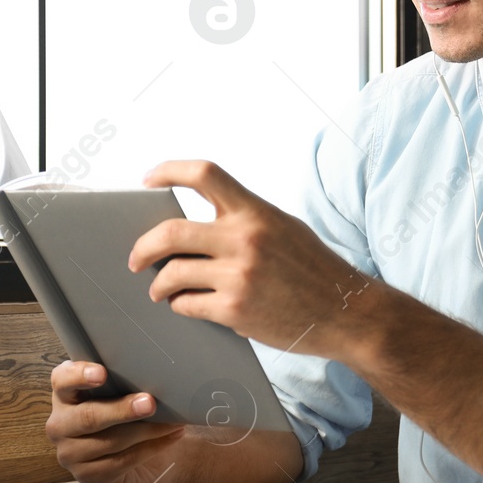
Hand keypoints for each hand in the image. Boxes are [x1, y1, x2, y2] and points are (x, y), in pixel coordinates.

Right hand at [44, 360, 187, 482]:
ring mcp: (70, 453)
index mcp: (65, 395)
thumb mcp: (120, 394)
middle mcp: (61, 424)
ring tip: (173, 422)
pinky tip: (171, 436)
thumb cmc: (125, 416)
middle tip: (150, 403)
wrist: (134, 456)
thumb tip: (154, 371)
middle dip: (122, 409)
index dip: (79, 375)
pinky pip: (123, 460)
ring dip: (147, 430)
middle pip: (88, 416)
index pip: (62, 380)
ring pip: (111, 440)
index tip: (102, 373)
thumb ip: (123, 382)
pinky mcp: (87, 476)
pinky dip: (152, 447)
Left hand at [128, 160, 379, 357]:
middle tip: (136, 259)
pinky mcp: (235, 310)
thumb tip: (200, 226)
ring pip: (172, 274)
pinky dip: (180, 306)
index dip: (169, 170)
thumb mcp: (285, 228)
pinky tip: (186, 305)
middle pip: (170, 232)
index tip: (149, 179)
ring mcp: (239, 276)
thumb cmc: (315, 270)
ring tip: (160, 289)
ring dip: (159, 285)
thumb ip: (245, 221)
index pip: (204, 174)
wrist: (346, 312)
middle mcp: (245, 239)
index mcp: (256, 212)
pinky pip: (188, 304)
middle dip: (143, 247)